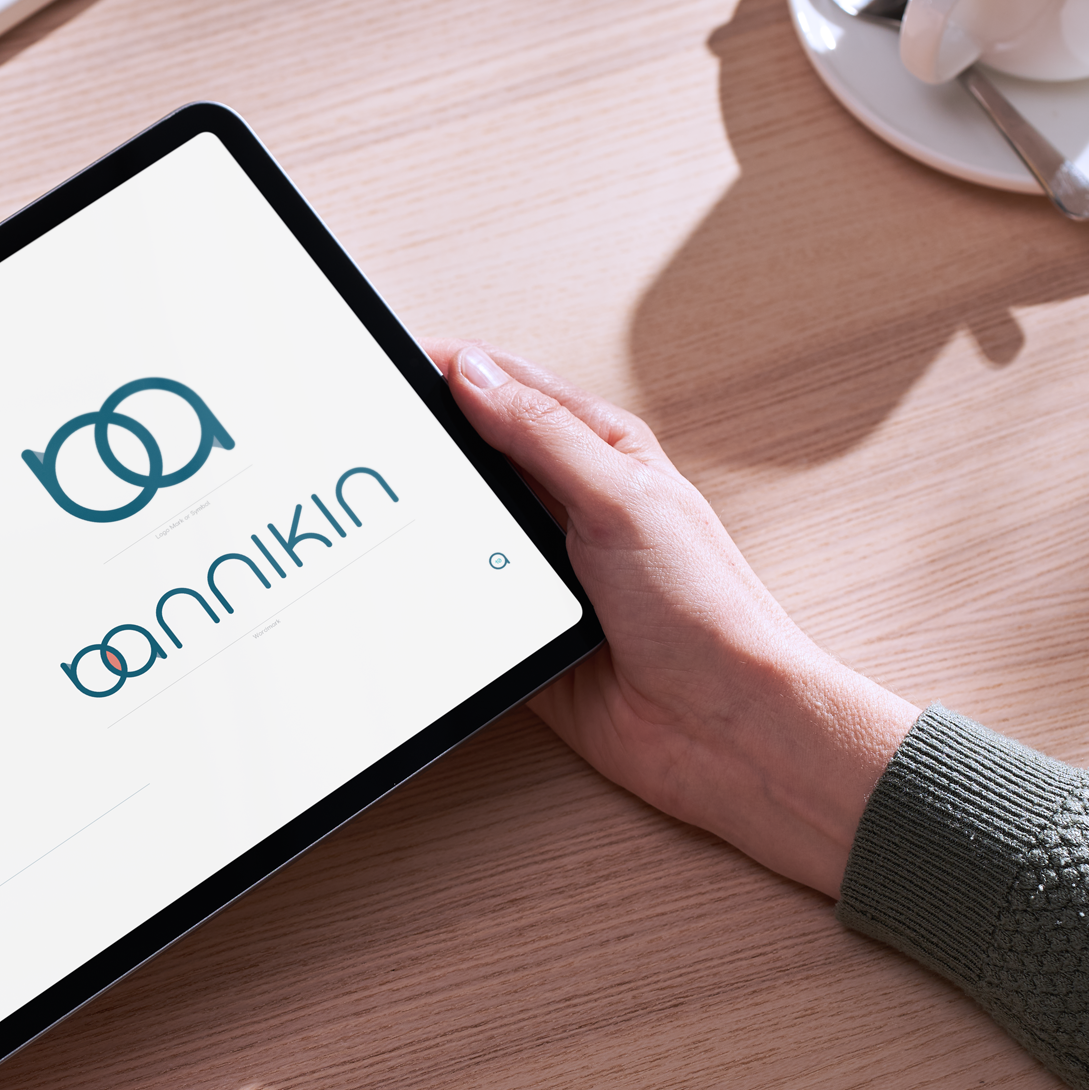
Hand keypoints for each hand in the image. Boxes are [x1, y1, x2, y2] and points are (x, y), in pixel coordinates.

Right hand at [431, 344, 918, 898]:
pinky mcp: (519, 626)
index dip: (448, 370)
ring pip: (457, 527)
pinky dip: (431, 591)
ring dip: (427, 523)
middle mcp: (568, 506)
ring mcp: (541, 567)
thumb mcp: (621, 499)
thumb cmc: (705, 610)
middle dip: (423, 446)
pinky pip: (456, 598)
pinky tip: (408, 584)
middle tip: (368, 441)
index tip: (389, 363)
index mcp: (600, 454)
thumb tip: (476, 375)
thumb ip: (545, 436)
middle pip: (472, 456)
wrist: (720, 725)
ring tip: (383, 511)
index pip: (508, 389)